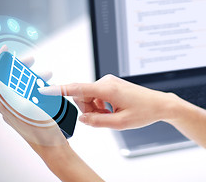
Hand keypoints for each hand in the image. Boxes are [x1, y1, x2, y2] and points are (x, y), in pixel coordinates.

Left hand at [0, 45, 65, 146]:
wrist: (54, 147)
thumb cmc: (40, 130)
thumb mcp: (23, 107)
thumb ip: (4, 92)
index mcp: (6, 103)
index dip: (1, 62)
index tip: (7, 50)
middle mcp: (11, 105)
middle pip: (12, 80)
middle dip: (22, 68)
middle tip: (31, 61)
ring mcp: (22, 109)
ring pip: (24, 86)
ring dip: (34, 78)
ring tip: (47, 75)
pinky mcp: (32, 111)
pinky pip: (32, 95)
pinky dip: (39, 88)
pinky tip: (48, 87)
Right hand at [39, 74, 181, 129]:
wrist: (159, 104)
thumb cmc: (144, 112)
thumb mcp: (120, 123)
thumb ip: (97, 121)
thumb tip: (82, 118)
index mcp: (107, 89)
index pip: (78, 88)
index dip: (60, 90)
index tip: (45, 90)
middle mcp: (106, 81)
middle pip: (82, 96)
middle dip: (88, 110)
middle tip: (104, 118)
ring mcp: (109, 82)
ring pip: (89, 97)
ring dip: (96, 109)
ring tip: (112, 115)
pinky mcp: (111, 84)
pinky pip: (97, 95)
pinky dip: (100, 105)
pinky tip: (113, 110)